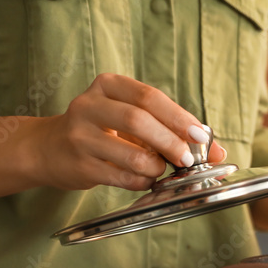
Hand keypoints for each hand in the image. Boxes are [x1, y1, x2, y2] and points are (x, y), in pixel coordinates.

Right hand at [30, 73, 225, 191]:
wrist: (49, 149)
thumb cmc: (103, 131)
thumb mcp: (133, 121)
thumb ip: (173, 130)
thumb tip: (218, 152)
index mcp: (109, 86)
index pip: (150, 97)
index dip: (179, 117)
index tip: (199, 136)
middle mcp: (90, 105)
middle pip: (139, 120)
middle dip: (171, 142)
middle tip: (187, 159)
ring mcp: (80, 135)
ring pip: (130, 152)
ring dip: (156, 166)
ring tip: (161, 170)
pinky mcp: (79, 164)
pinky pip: (121, 177)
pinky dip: (141, 181)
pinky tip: (145, 180)